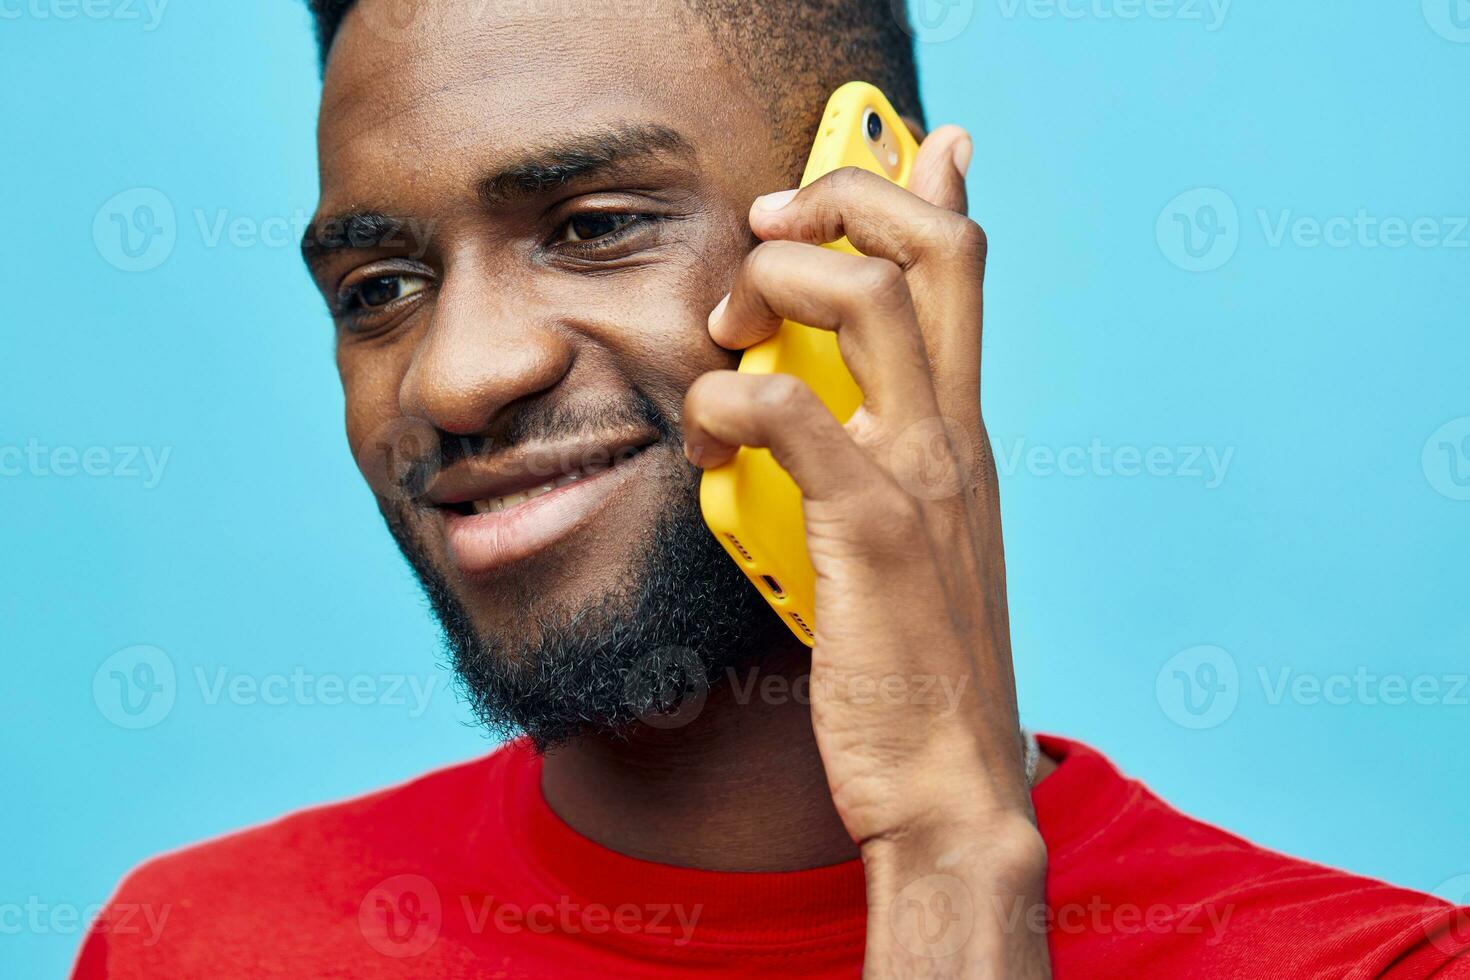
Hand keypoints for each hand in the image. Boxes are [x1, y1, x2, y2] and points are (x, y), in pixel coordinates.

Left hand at [683, 127, 1048, 976]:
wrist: (949, 790)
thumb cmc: (913, 674)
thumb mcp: (904, 549)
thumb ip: (871, 471)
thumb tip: (804, 416)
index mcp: (962, 437)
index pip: (966, 269)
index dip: (926, 186)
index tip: (894, 152)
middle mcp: (955, 438)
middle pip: (935, 246)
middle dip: (844, 194)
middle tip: (767, 224)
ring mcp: (923, 479)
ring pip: (866, 299)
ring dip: (775, 283)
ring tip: (726, 336)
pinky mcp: (872, 533)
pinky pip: (791, 412)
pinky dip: (731, 396)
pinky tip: (709, 433)